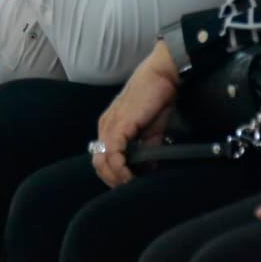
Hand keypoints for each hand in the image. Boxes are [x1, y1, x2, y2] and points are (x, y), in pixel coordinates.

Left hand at [92, 41, 180, 187]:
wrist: (162, 75)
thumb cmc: (158, 98)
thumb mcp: (152, 130)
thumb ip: (147, 149)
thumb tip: (148, 169)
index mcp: (110, 127)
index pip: (103, 158)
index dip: (114, 174)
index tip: (131, 182)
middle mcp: (105, 127)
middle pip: (98, 163)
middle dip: (113, 179)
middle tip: (130, 185)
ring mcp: (109, 126)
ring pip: (101, 162)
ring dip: (116, 177)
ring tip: (131, 182)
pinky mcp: (117, 125)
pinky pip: (112, 155)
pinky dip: (120, 169)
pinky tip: (131, 175)